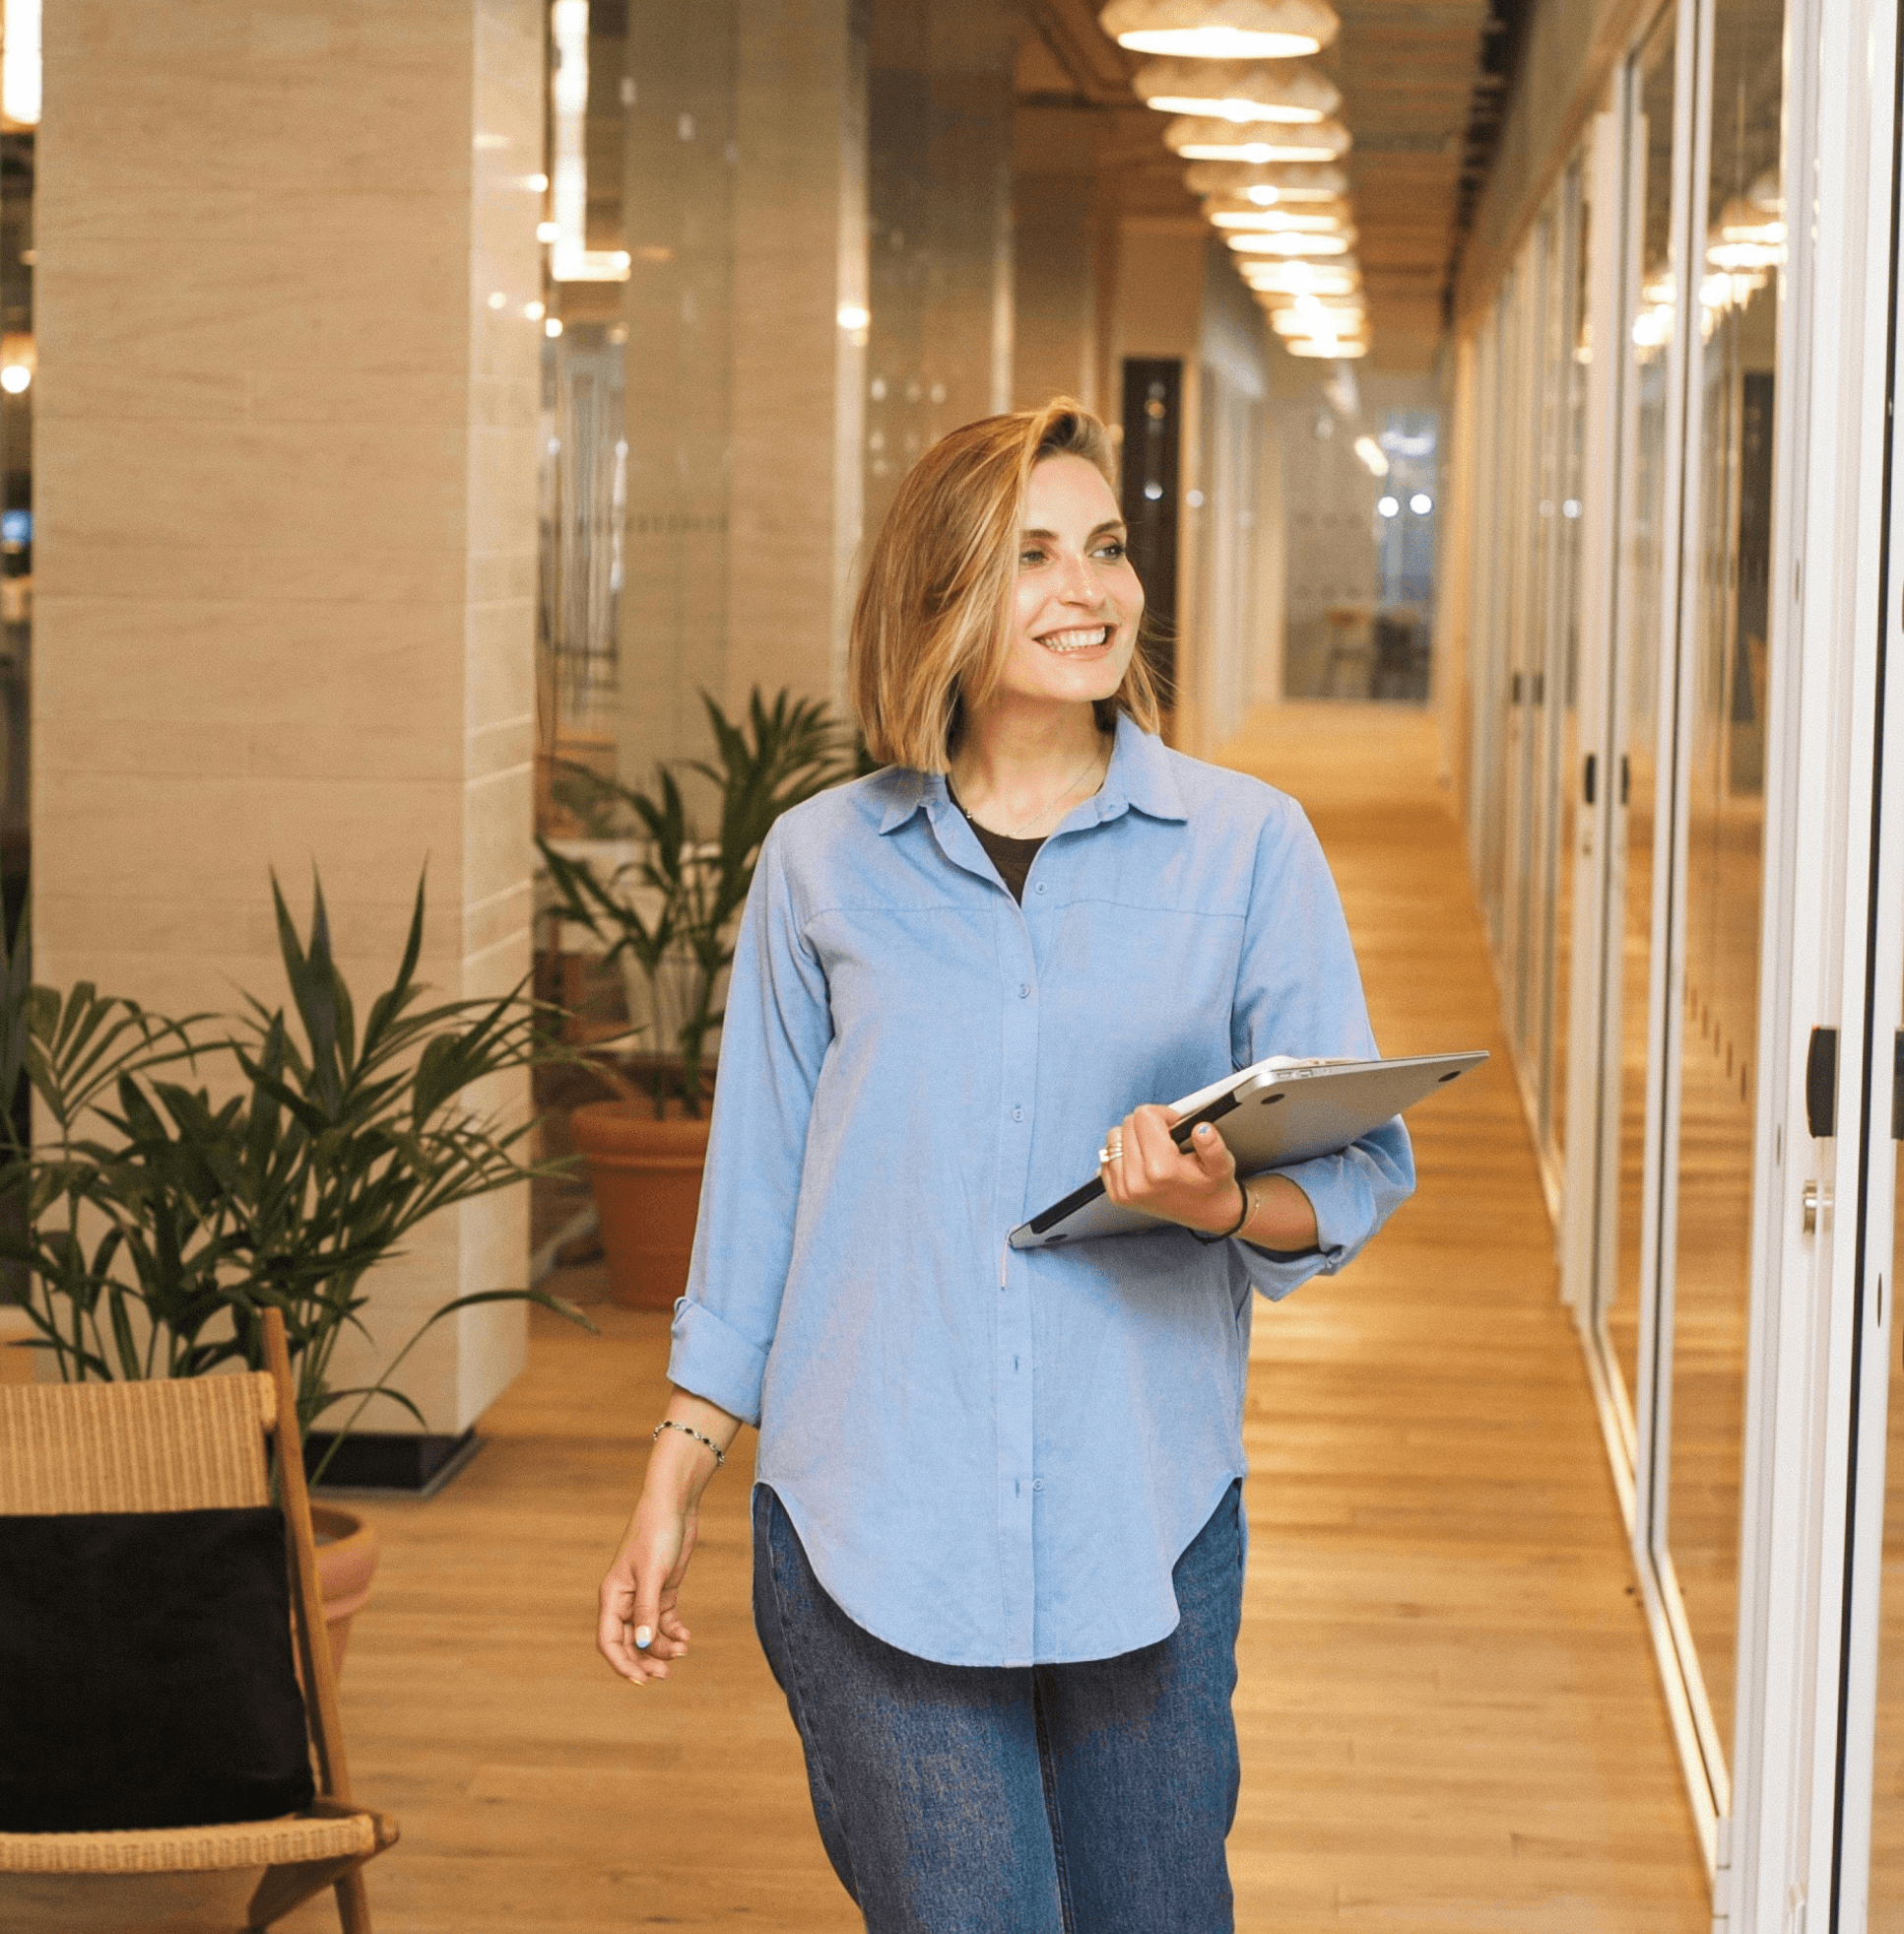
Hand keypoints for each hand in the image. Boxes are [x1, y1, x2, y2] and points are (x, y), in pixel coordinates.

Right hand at [597, 1485, 698, 1684]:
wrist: (675, 1505)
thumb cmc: (657, 1533)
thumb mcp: (653, 1574)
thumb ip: (646, 1611)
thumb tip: (640, 1645)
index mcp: (613, 1596)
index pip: (609, 1641)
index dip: (622, 1664)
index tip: (642, 1680)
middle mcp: (625, 1600)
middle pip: (629, 1643)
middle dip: (645, 1660)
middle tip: (666, 1674)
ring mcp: (644, 1596)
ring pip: (648, 1634)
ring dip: (663, 1647)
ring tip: (683, 1650)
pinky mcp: (663, 1590)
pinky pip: (663, 1621)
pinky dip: (673, 1632)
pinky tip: (686, 1637)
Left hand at [1099, 1104, 1242, 1234]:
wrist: (1207, 1214)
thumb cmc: (1213, 1186)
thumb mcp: (1222, 1164)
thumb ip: (1213, 1145)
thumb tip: (1202, 1129)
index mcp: (1161, 1170)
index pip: (1144, 1116)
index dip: (1163, 1114)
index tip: (1175, 1125)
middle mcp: (1137, 1181)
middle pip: (1128, 1124)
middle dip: (1149, 1125)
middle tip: (1168, 1139)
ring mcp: (1124, 1190)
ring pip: (1115, 1137)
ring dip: (1133, 1136)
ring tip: (1154, 1149)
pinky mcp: (1117, 1195)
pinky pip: (1108, 1157)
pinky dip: (1123, 1153)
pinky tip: (1143, 1160)